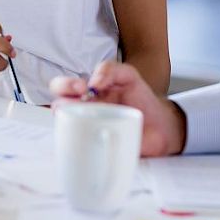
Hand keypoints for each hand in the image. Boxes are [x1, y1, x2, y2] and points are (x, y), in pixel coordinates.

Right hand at [50, 61, 185, 156]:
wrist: (162, 124)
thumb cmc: (141, 98)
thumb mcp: (128, 75)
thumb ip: (110, 69)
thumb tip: (93, 82)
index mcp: (87, 94)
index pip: (62, 88)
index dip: (64, 86)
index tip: (82, 87)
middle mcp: (84, 112)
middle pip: (58, 107)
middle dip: (61, 102)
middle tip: (79, 100)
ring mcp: (90, 131)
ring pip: (66, 129)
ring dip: (67, 123)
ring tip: (83, 118)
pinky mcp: (99, 148)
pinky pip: (82, 150)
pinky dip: (80, 146)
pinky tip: (90, 140)